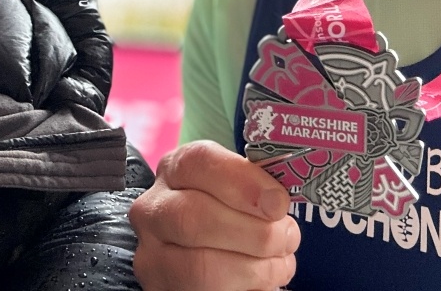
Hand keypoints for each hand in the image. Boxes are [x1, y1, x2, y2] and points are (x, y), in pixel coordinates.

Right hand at [130, 140, 299, 290]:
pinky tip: (265, 277)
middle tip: (287, 237)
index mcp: (175, 170)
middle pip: (194, 217)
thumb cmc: (227, 213)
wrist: (200, 255)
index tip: (279, 202)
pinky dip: (248, 286)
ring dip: (256, 266)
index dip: (244, 181)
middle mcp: (154, 209)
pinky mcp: (164, 289)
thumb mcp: (235, 189)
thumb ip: (253, 187)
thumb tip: (277, 202)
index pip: (199, 162)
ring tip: (281, 261)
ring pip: (201, 265)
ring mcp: (153, 254)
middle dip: (254, 232)